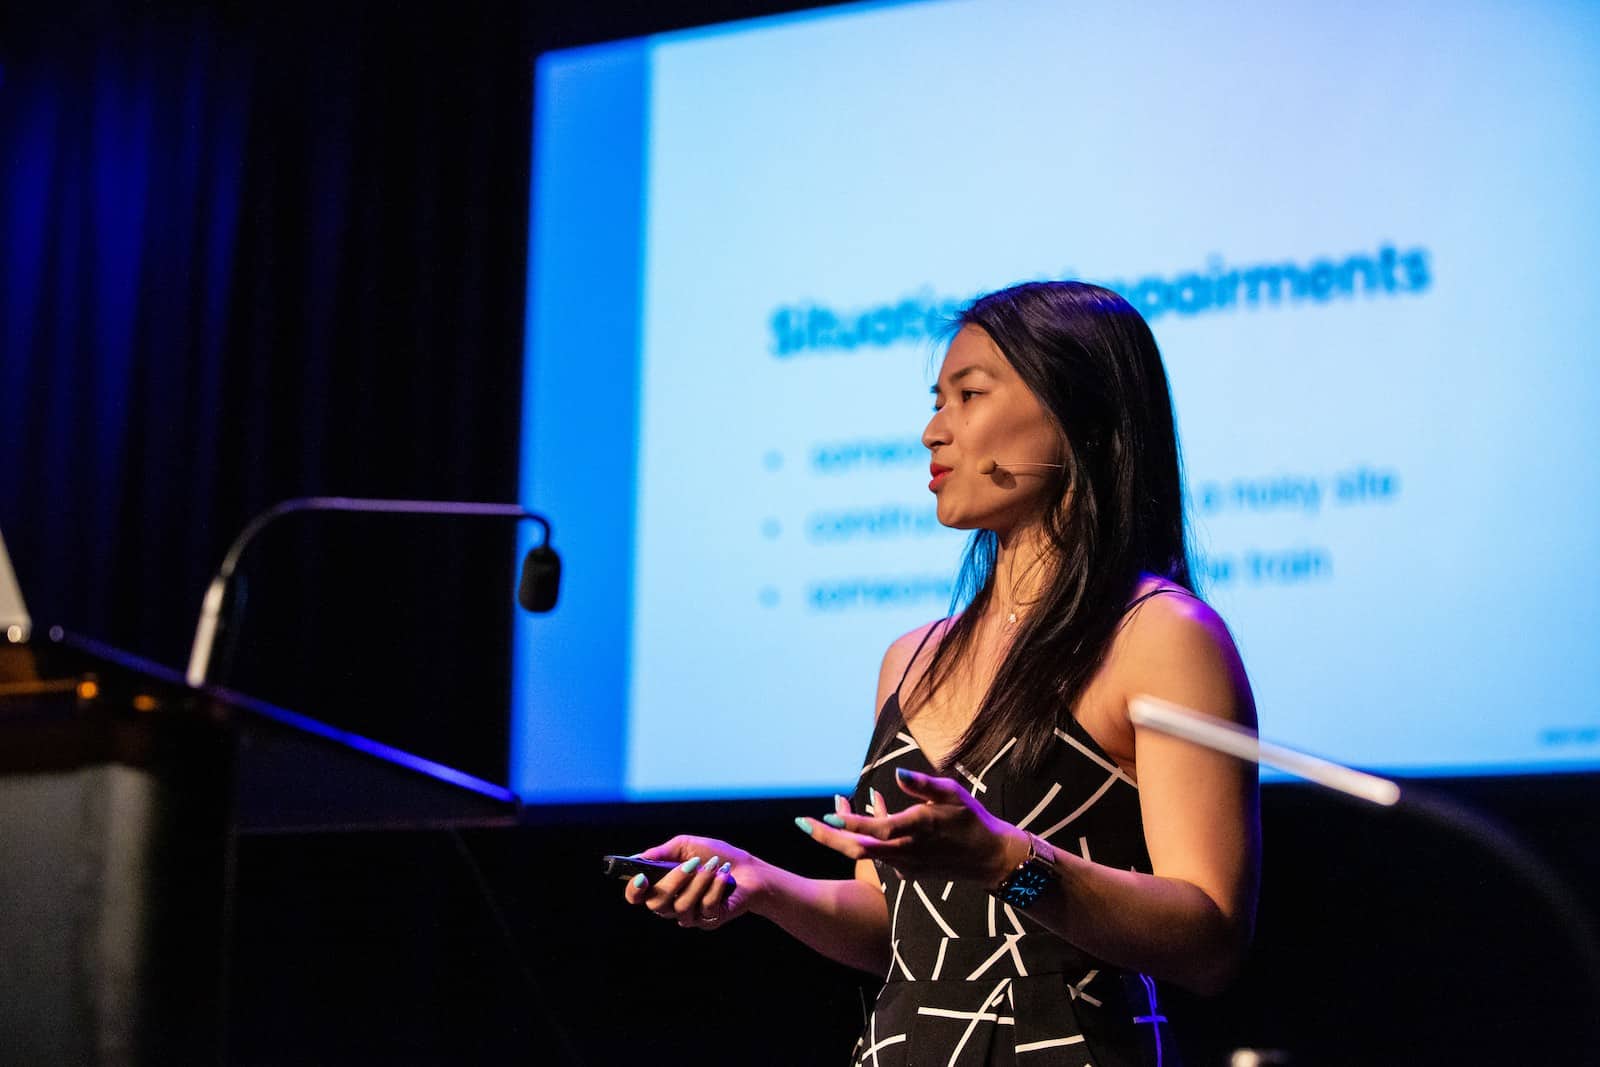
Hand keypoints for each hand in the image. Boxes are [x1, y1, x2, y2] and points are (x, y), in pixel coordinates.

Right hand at [621, 835, 759, 930]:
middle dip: (674, 881)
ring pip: (682, 906)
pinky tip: (724, 875)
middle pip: (657, 903)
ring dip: (700, 881)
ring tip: (714, 865)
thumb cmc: (715, 856)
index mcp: (661, 886)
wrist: (749, 870)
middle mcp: (671, 905)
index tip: (642, 878)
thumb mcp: (687, 846)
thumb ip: (662, 852)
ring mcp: (690, 916)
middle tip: (692, 863)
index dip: (634, 890)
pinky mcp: (709, 921)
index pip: (637, 896)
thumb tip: (639, 858)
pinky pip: (706, 907)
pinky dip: (716, 887)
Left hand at [800, 769, 1028, 884]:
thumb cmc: (972, 820)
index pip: (876, 830)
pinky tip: (866, 816)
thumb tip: (899, 774)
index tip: (827, 816)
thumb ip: (924, 785)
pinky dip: (867, 838)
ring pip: (866, 853)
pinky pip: (879, 854)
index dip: (850, 825)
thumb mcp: (953, 794)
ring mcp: (905, 865)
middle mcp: (906, 851)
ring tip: (826, 814)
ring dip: (842, 836)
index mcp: (917, 830)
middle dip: (826, 838)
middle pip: (858, 849)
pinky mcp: (907, 871)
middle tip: (801, 823)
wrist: (989, 860)